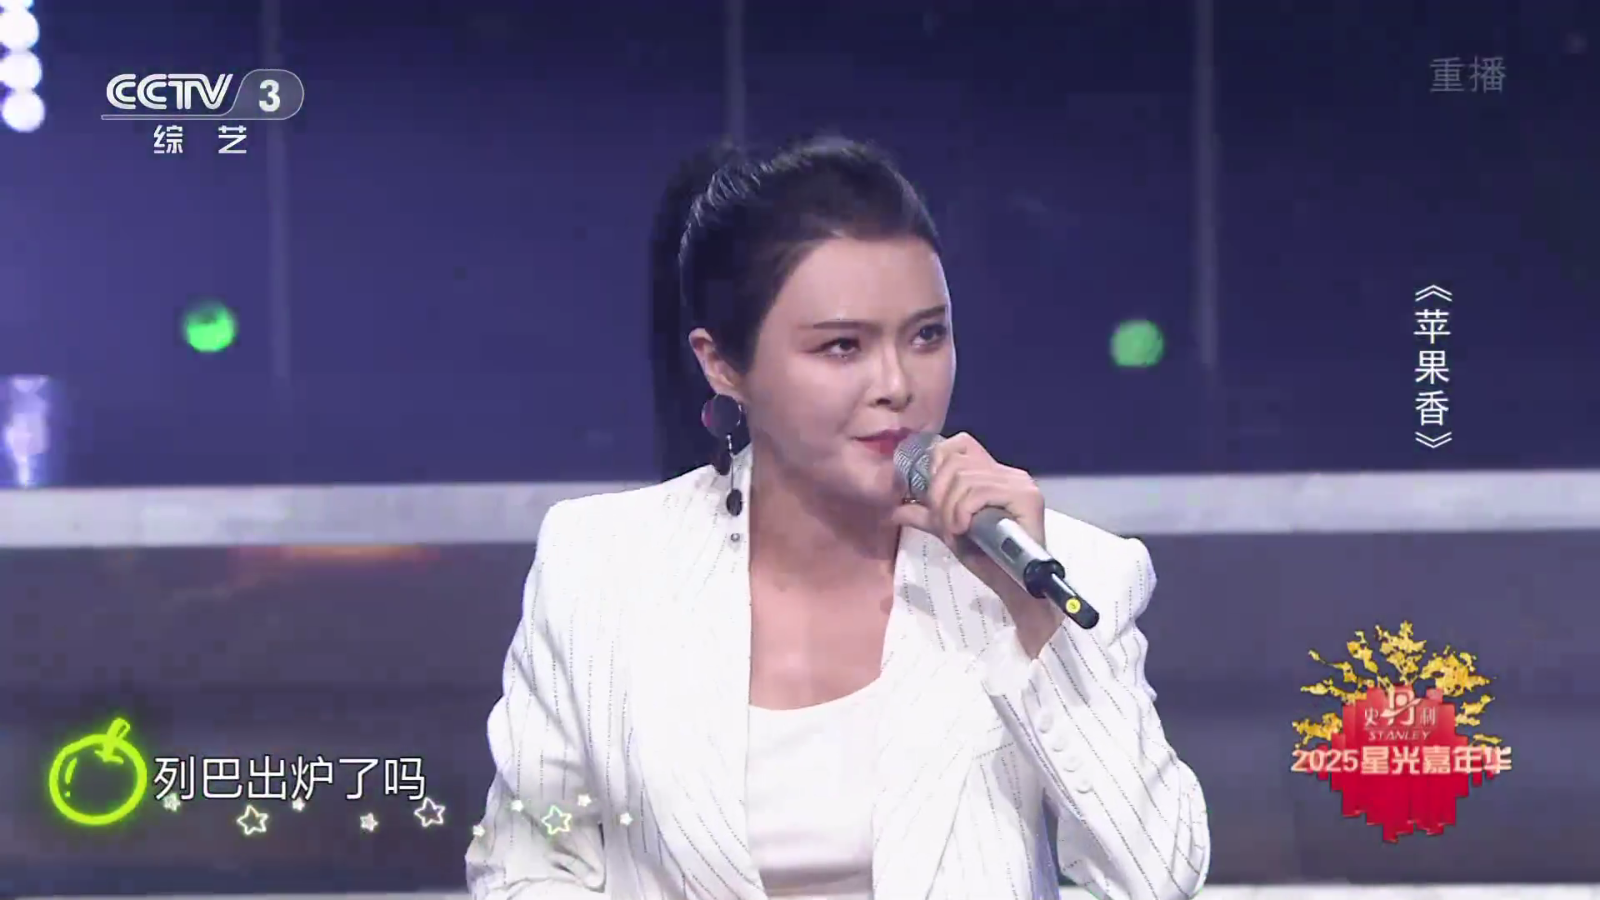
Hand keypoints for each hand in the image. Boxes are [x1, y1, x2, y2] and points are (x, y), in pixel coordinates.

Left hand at [889, 433, 1053, 619]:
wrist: (1011, 586)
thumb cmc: (986, 558)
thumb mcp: (949, 530)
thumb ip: (927, 516)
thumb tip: (896, 511)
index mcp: (991, 474)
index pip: (960, 444)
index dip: (938, 463)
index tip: (932, 495)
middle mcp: (1007, 473)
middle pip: (956, 463)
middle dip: (939, 495)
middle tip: (944, 524)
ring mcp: (1019, 483)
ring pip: (966, 478)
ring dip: (950, 509)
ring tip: (955, 531)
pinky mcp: (1026, 497)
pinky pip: (981, 491)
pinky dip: (964, 511)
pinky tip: (964, 529)